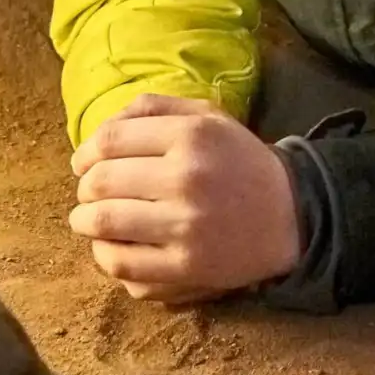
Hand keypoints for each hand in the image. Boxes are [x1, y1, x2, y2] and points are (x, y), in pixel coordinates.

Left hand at [68, 94, 301, 303]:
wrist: (291, 215)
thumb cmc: (239, 161)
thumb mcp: (208, 116)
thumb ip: (153, 108)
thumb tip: (96, 134)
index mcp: (191, 135)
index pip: (109, 140)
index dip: (85, 152)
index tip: (83, 163)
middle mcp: (186, 178)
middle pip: (99, 182)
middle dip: (85, 188)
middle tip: (91, 193)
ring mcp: (185, 226)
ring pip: (102, 223)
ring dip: (85, 221)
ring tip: (90, 220)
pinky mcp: (185, 266)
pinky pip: (121, 264)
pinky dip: (105, 255)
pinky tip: (111, 247)